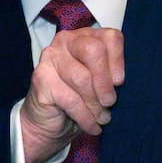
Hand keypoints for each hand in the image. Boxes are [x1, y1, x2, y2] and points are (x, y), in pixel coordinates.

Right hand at [19, 26, 124, 162]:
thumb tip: (120, 82)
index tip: (119, 83)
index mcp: (85, 37)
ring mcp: (50, 58)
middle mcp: (65, 41)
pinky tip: (92, 126)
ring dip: (96, 104)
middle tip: (110, 102)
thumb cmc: (79, 99)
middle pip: (93, 51)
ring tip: (102, 118)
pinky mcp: (41, 78)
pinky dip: (86, 117)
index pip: (110, 38)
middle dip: (105, 82)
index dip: (118, 61)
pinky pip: (71, 99)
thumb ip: (110, 75)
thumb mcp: (100, 84)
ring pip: (82, 78)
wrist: (49, 122)